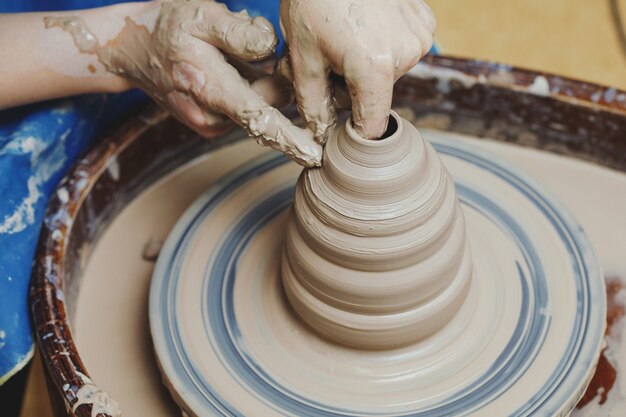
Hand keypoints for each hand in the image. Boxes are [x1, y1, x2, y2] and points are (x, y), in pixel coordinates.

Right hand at [46, 0, 321, 166]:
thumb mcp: (202, 15)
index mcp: (210, 89)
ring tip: (230, 59)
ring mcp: (211, 124)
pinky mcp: (212, 125)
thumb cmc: (167, 27)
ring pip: (257, 107)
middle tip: (257, 53)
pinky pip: (245, 108)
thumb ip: (240, 33)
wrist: (130, 50)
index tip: (314, 157)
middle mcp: (212, 117)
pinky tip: (228, 71)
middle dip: (276, 82)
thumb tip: (270, 51)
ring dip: (259, 84)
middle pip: (268, 107)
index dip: (290, 138)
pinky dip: (248, 90)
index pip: (259, 118)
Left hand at [280, 0, 435, 140]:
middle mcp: (406, 54)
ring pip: (390, 73)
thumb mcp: (303, 55)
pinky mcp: (425, 23)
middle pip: (378, 96)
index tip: (340, 127)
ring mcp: (420, 37)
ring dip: (369, 67)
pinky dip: (385, 46)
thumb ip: (312, 102)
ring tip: (347, 37)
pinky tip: (368, 26)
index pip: (372, 125)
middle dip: (353, 88)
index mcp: (375, 66)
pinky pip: (404, 50)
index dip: (354, 131)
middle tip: (330, 59)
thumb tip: (320, 134)